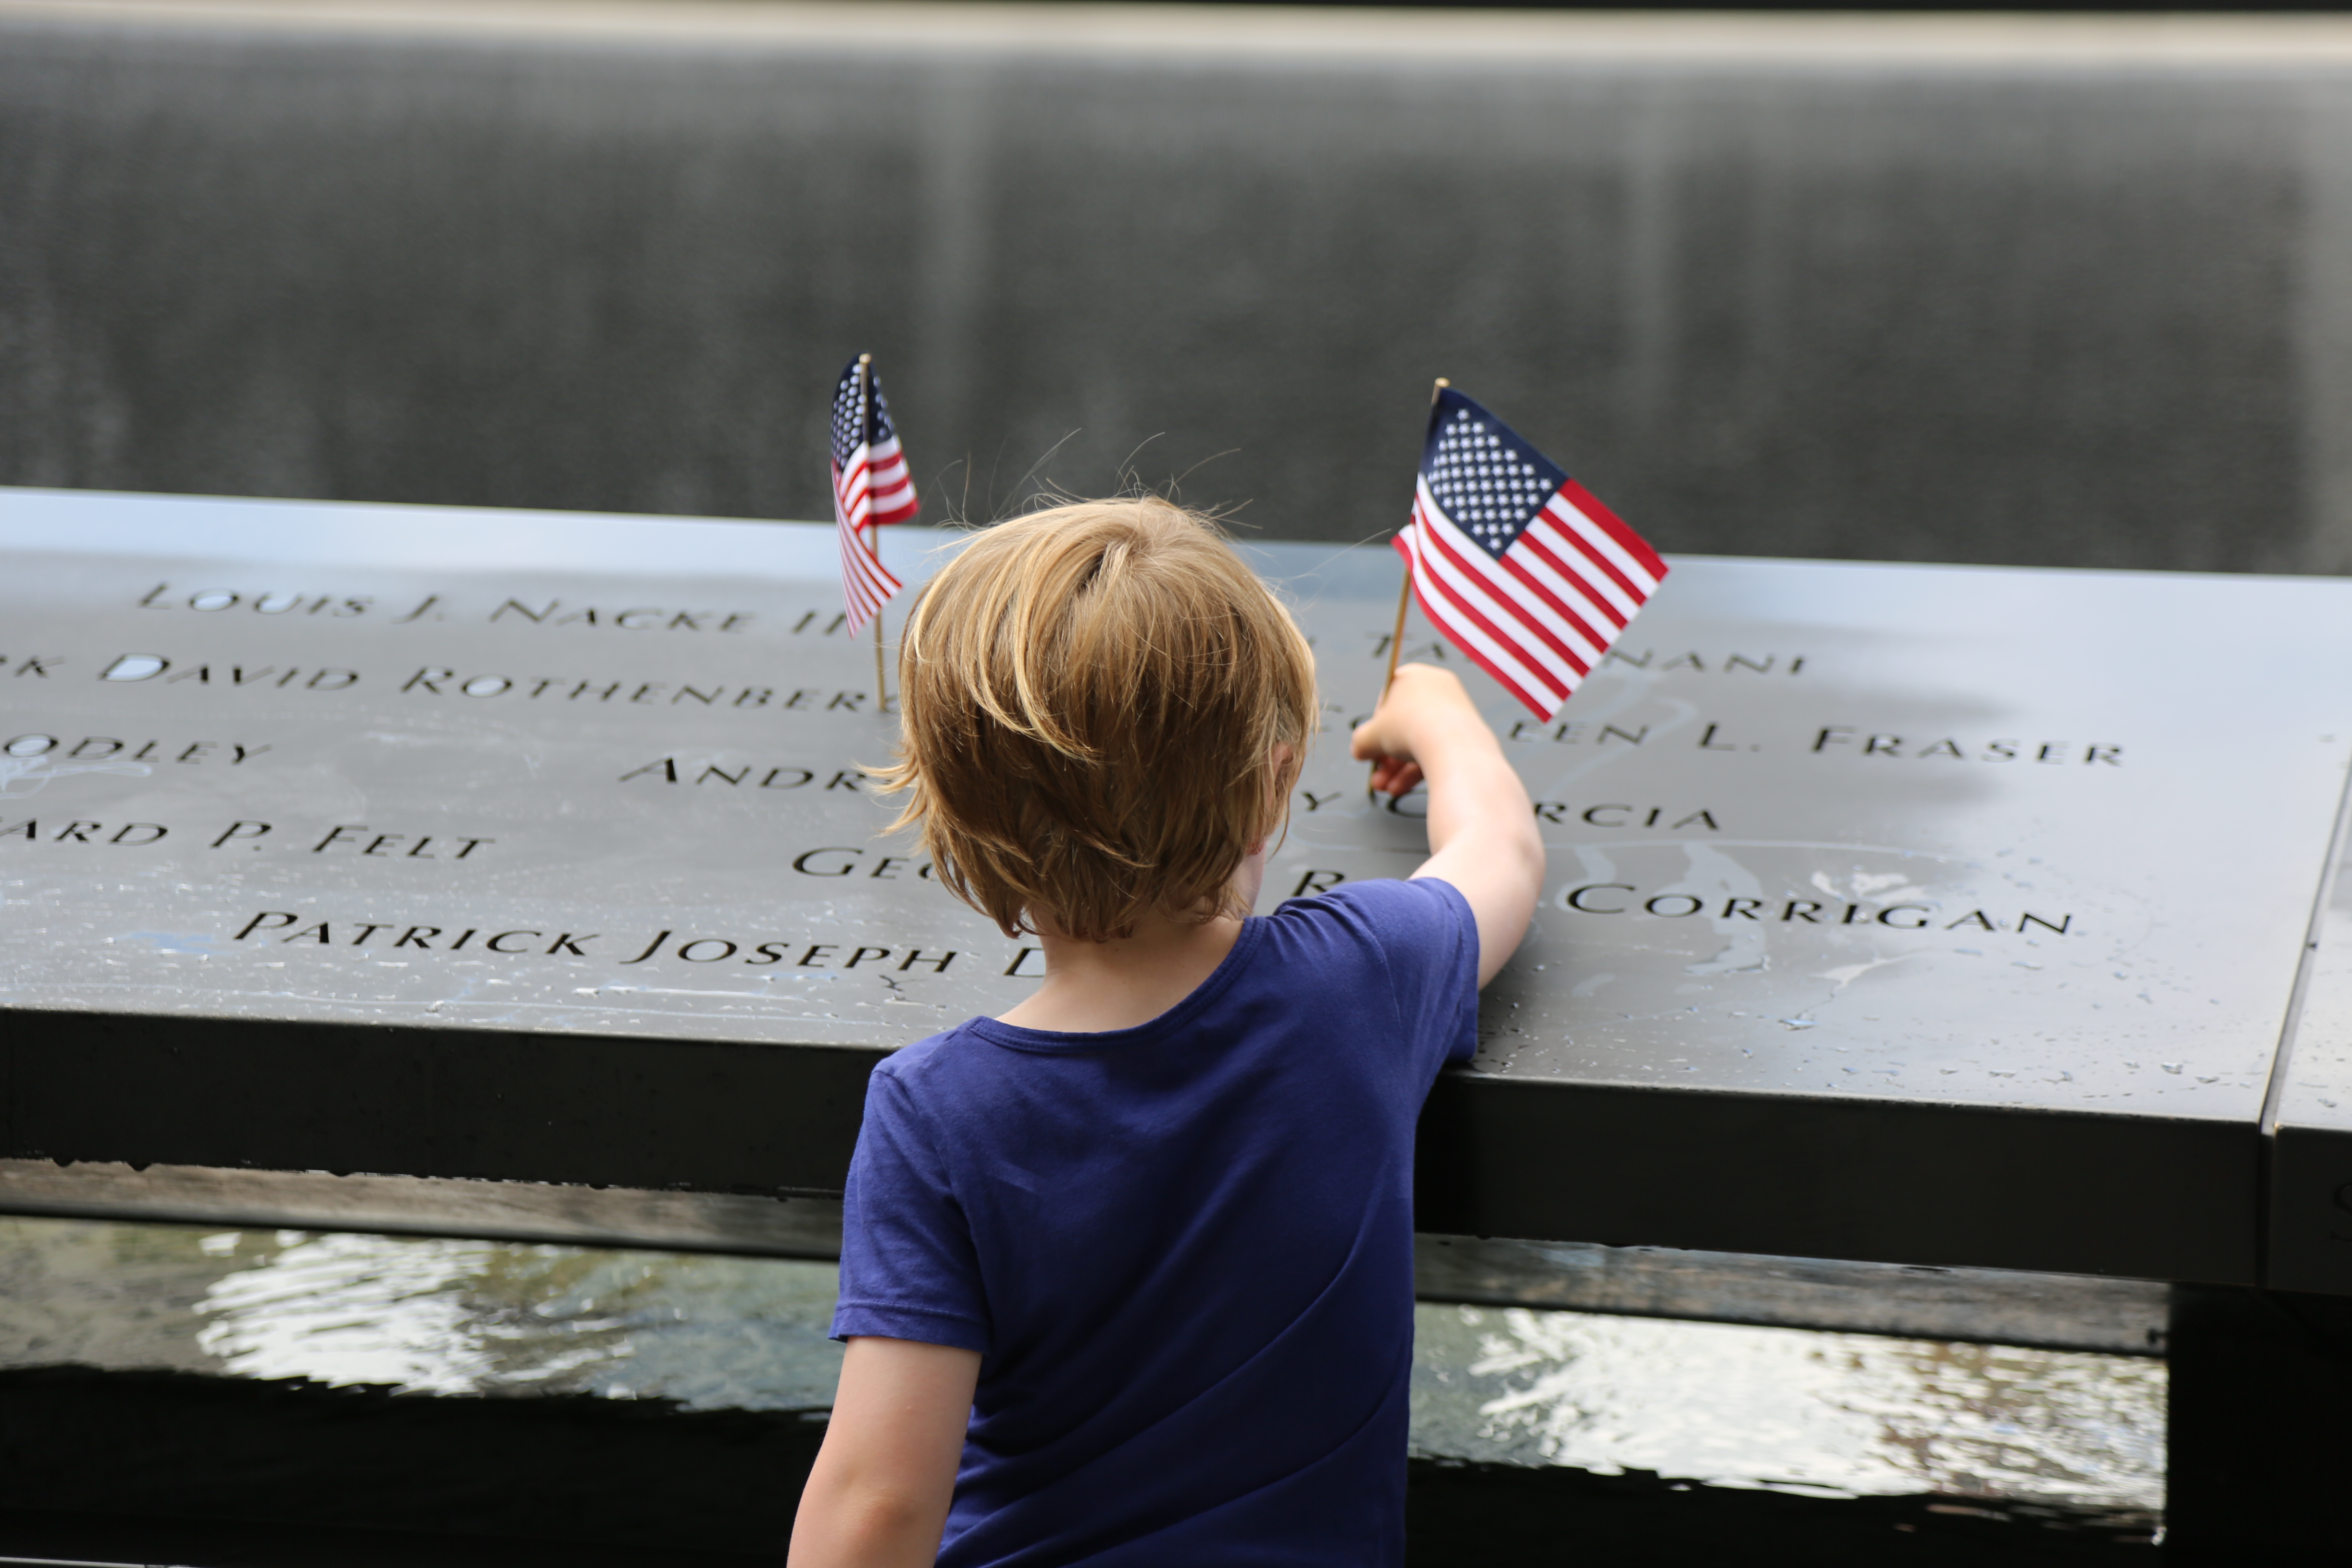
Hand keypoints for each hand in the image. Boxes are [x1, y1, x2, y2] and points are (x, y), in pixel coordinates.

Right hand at [1351, 664, 1472, 797]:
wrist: (1453, 745)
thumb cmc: (1410, 728)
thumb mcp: (1371, 736)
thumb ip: (1361, 741)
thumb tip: (1359, 749)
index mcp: (1415, 676)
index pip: (1388, 701)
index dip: (1376, 727)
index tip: (1370, 746)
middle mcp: (1438, 689)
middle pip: (1404, 726)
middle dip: (1386, 755)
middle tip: (1377, 773)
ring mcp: (1455, 712)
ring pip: (1419, 742)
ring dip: (1397, 769)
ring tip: (1385, 788)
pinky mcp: (1467, 735)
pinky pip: (1437, 751)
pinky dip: (1418, 770)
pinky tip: (1401, 788)